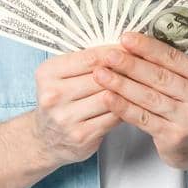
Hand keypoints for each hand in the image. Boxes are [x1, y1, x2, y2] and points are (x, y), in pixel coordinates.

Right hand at [29, 45, 127, 168]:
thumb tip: (118, 47)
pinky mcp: (81, 135)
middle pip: (101, 77)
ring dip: (126, 90)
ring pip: (109, 97)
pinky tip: (131, 102)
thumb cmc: (59, 102)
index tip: (129, 47)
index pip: (89, 58)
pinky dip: (125, 108)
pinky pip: (112, 116)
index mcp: (47, 74)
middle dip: (123, 70)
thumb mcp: (59, 76)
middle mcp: (53, 96)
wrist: (47, 140)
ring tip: (138, 82)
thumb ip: (83, 62)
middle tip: (141, 65)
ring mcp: (66, 118)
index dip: (113, 52)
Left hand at [90, 32, 187, 170]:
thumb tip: (131, 45)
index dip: (148, 47)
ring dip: (122, 84)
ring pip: (149, 97)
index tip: (125, 38)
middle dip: (130, 64)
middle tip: (108, 56)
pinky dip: (123, 107)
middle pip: (160, 77)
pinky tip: (108, 98)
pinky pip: (143, 119)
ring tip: (101, 74)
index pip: (174, 58)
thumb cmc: (186, 107)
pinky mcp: (174, 137)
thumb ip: (167, 67)